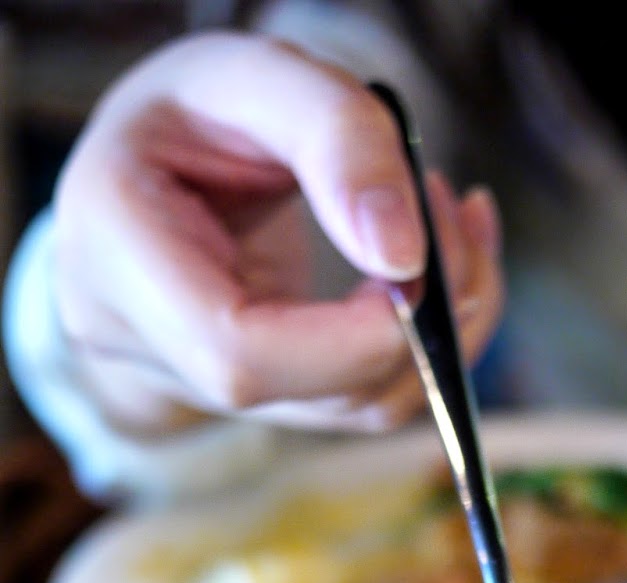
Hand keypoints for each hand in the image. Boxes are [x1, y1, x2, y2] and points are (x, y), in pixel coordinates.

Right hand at [52, 32, 502, 436]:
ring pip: (357, 406)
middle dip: (416, 317)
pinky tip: (445, 258)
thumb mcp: (248, 75)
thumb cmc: (190, 114)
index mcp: (115, 261)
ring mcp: (210, 390)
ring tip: (455, 223)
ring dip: (441, 327)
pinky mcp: (273, 400)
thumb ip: (334, 136)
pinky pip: (366, 395)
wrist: (157, 165)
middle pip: (310, 392)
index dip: (350, 333)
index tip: (419, 258)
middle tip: (453, 215)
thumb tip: (405, 258)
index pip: (238, 352)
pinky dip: (429, 336)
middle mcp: (152, 349)